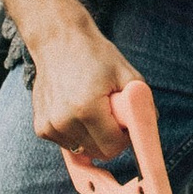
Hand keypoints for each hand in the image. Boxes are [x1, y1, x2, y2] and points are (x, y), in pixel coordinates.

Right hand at [28, 15, 140, 157]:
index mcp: (87, 109)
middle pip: (97, 152)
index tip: (124, 122)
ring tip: (90, 107)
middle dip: (109, 138)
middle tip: (109, 113)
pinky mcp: (41, 127)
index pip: (113, 147)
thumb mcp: (126, 74)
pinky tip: (74, 110)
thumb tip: (151, 127)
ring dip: (91, 136)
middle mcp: (64, 121)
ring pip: (82, 149)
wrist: (58, 40)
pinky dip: (75, 132)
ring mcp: (49, 126)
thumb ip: (142, 103)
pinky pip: (67, 143)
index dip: (124, 137)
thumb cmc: (95, 55)